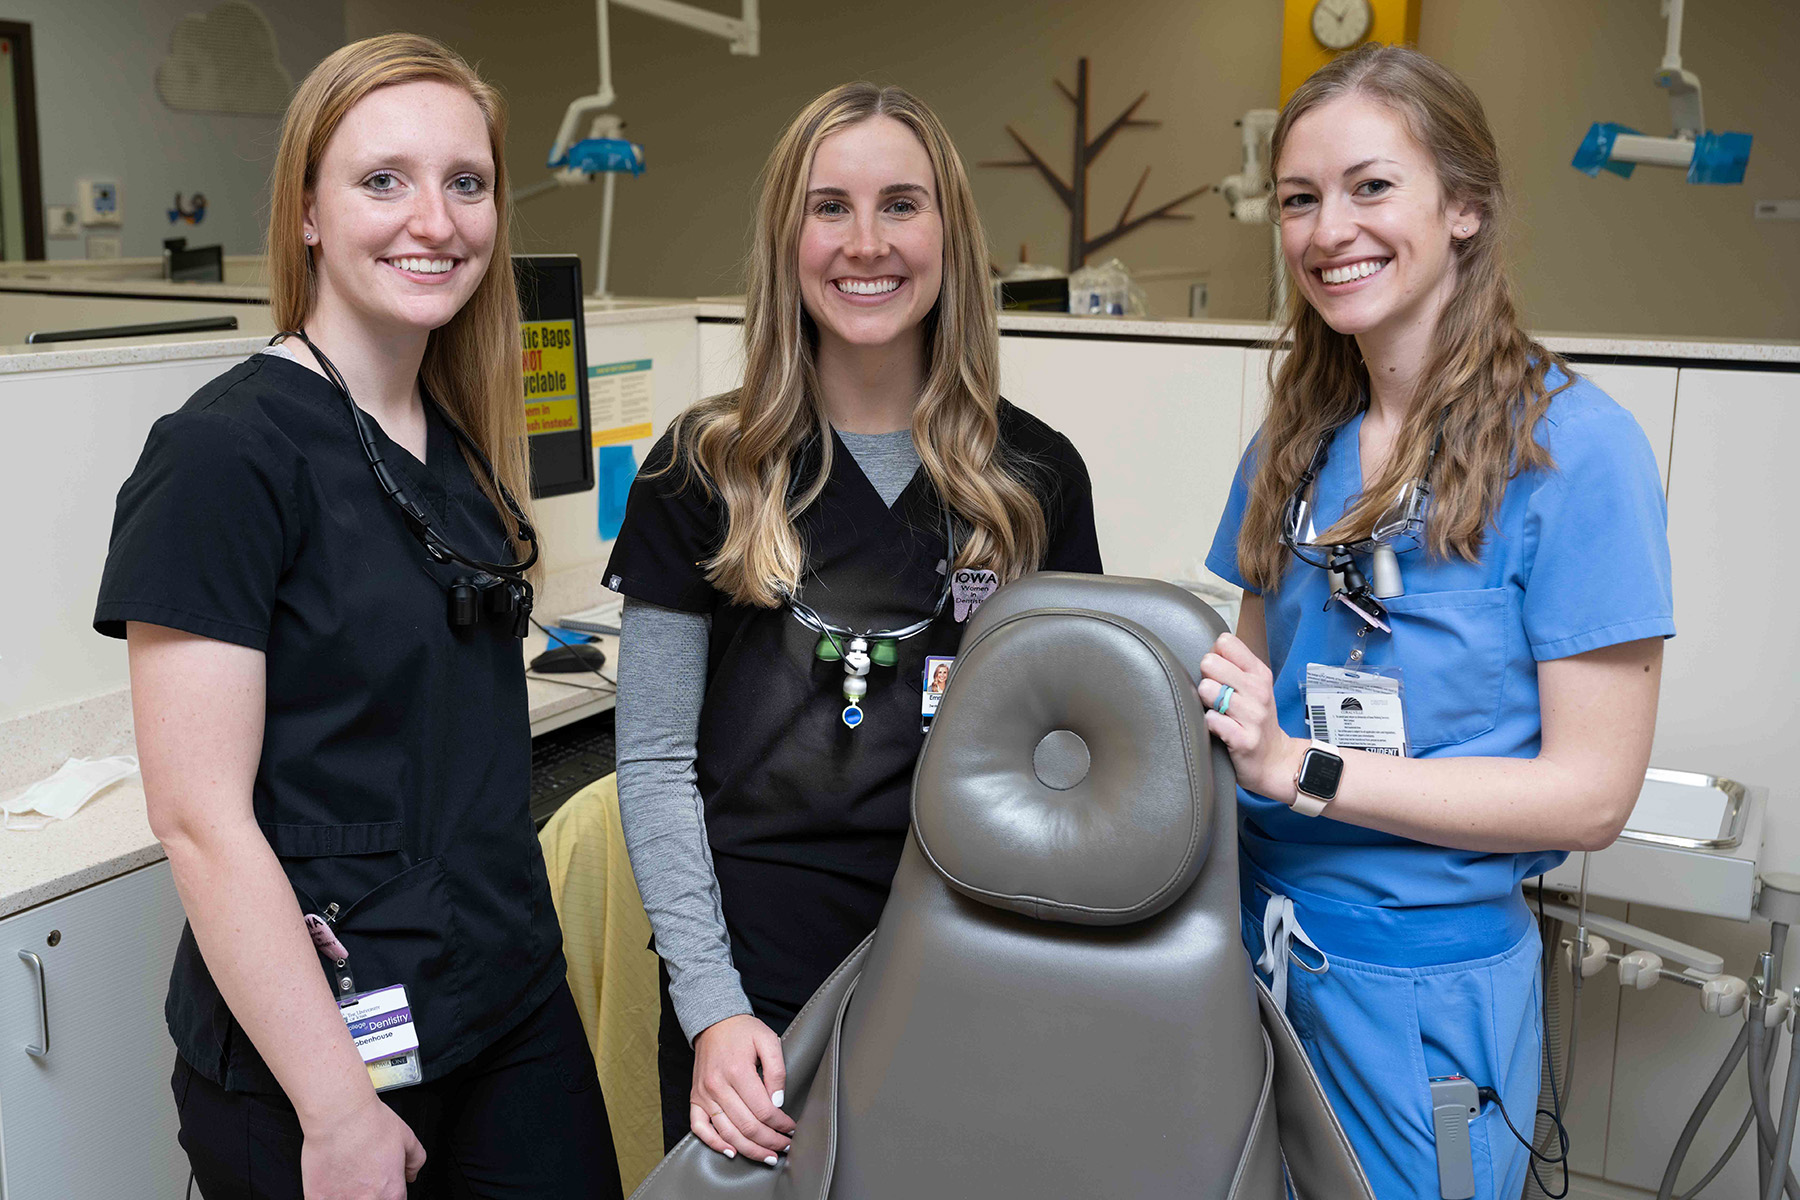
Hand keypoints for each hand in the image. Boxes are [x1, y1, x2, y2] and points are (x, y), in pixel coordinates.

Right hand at [300, 1091, 425, 1199]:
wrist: (339, 1114)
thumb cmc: (369, 1123)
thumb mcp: (407, 1138)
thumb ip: (415, 1161)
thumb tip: (410, 1173)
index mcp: (392, 1191)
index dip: (389, 1194)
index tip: (382, 1185)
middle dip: (369, 1194)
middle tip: (363, 1178)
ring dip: (348, 1194)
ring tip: (347, 1176)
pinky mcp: (317, 1198)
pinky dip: (327, 1194)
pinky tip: (330, 1180)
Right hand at [690, 1013, 793, 1163]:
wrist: (714, 1021)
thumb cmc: (743, 1031)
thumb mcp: (768, 1040)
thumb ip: (777, 1071)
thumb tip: (778, 1103)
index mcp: (738, 1071)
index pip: (763, 1110)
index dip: (780, 1125)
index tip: (791, 1128)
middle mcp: (718, 1086)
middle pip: (747, 1126)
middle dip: (770, 1142)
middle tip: (784, 1146)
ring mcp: (704, 1094)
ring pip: (727, 1133)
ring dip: (749, 1150)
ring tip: (767, 1156)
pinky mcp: (695, 1098)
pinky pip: (699, 1128)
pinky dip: (713, 1143)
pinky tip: (731, 1152)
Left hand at [1197, 632, 1304, 802]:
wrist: (1274, 759)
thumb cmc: (1256, 719)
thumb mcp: (1254, 687)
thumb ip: (1234, 666)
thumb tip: (1210, 650)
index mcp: (1259, 673)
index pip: (1226, 643)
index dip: (1214, 655)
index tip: (1219, 673)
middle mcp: (1258, 691)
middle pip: (1211, 663)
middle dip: (1205, 677)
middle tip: (1215, 694)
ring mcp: (1253, 715)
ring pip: (1208, 690)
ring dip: (1205, 701)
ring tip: (1216, 710)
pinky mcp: (1244, 739)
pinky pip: (1211, 720)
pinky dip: (1209, 723)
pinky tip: (1217, 728)